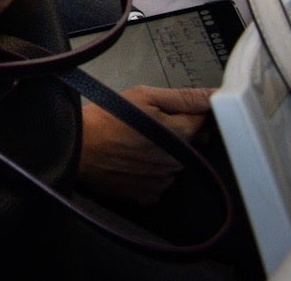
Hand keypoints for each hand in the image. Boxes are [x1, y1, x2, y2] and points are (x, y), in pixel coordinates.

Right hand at [78, 86, 209, 203]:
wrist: (76, 148)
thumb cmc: (105, 119)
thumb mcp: (144, 96)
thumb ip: (184, 97)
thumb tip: (214, 94)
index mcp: (181, 136)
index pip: (201, 121)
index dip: (187, 111)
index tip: (168, 109)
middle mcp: (178, 163)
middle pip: (188, 143)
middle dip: (175, 132)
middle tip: (145, 123)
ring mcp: (164, 182)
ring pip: (173, 162)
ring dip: (162, 152)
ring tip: (134, 141)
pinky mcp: (148, 195)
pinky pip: (158, 180)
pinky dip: (150, 171)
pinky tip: (131, 159)